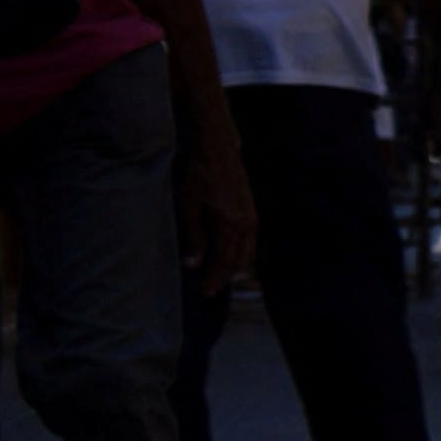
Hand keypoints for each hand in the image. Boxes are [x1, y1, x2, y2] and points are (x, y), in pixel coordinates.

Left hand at [178, 140, 255, 295]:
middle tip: (209, 287)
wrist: (217, 147)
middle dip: (226, 276)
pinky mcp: (250, 210)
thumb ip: (194, 236)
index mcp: (232, 223)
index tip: (205, 292)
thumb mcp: (189, 205)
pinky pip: (248, 240)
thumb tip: (193, 264)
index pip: (227, 261)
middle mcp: (248, 223)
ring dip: (233, 265)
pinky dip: (237, 252)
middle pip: (241, 260)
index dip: (216, 279)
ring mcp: (252, 216)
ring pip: (247, 251)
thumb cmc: (199, 173)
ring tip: (216, 273)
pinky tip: (224, 253)